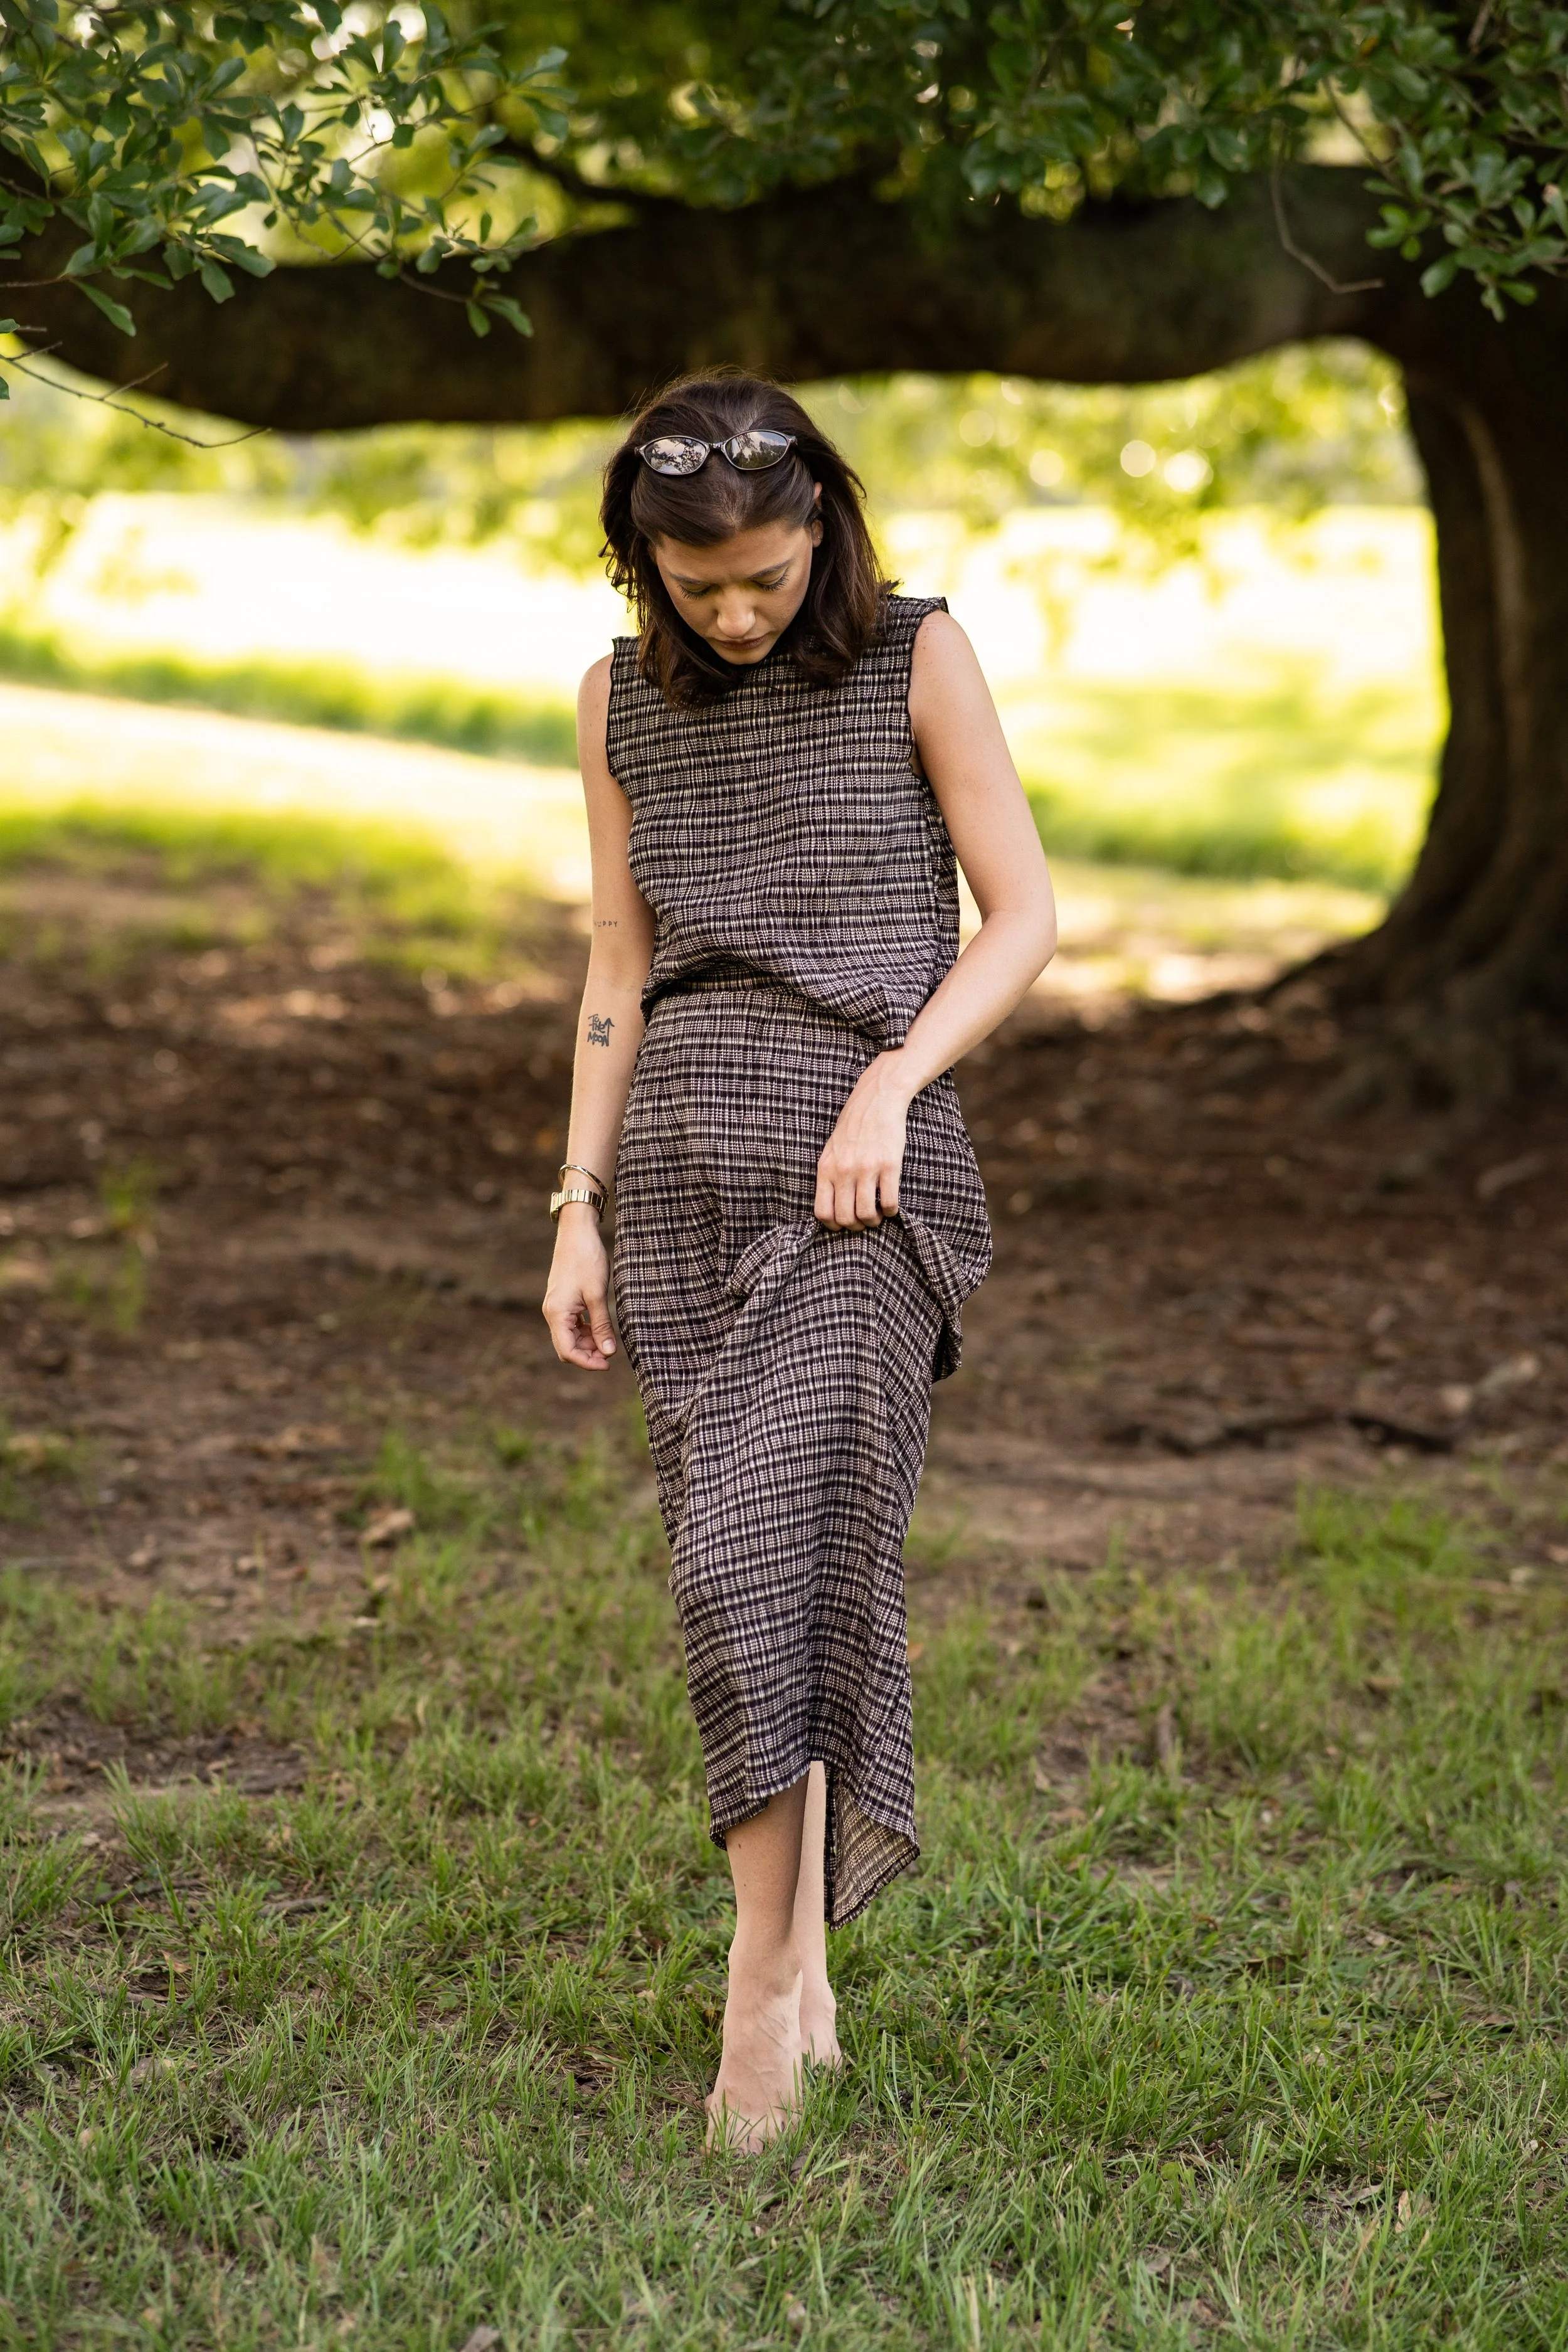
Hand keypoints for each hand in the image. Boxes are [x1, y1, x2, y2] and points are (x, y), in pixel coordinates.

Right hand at [543, 1205, 616, 1369]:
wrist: (577, 1232)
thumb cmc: (587, 1260)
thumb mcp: (598, 1295)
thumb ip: (602, 1325)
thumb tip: (608, 1353)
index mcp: (557, 1313)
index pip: (568, 1351)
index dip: (588, 1362)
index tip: (609, 1363)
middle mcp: (552, 1313)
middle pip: (567, 1347)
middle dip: (588, 1355)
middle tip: (611, 1353)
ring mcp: (557, 1307)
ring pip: (570, 1337)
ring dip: (588, 1343)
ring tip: (609, 1339)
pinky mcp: (563, 1301)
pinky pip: (572, 1324)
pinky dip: (586, 1330)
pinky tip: (602, 1327)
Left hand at [815, 1052, 911, 1231]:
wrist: (877, 1100)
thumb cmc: (854, 1125)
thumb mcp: (831, 1149)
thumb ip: (829, 1175)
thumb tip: (831, 1205)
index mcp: (826, 1168)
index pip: (822, 1211)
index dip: (833, 1225)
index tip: (843, 1224)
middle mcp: (844, 1171)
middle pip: (845, 1217)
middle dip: (856, 1226)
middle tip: (864, 1221)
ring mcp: (867, 1169)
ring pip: (866, 1214)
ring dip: (874, 1221)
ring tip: (877, 1214)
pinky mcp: (889, 1165)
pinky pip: (889, 1202)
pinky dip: (891, 1211)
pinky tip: (891, 1205)